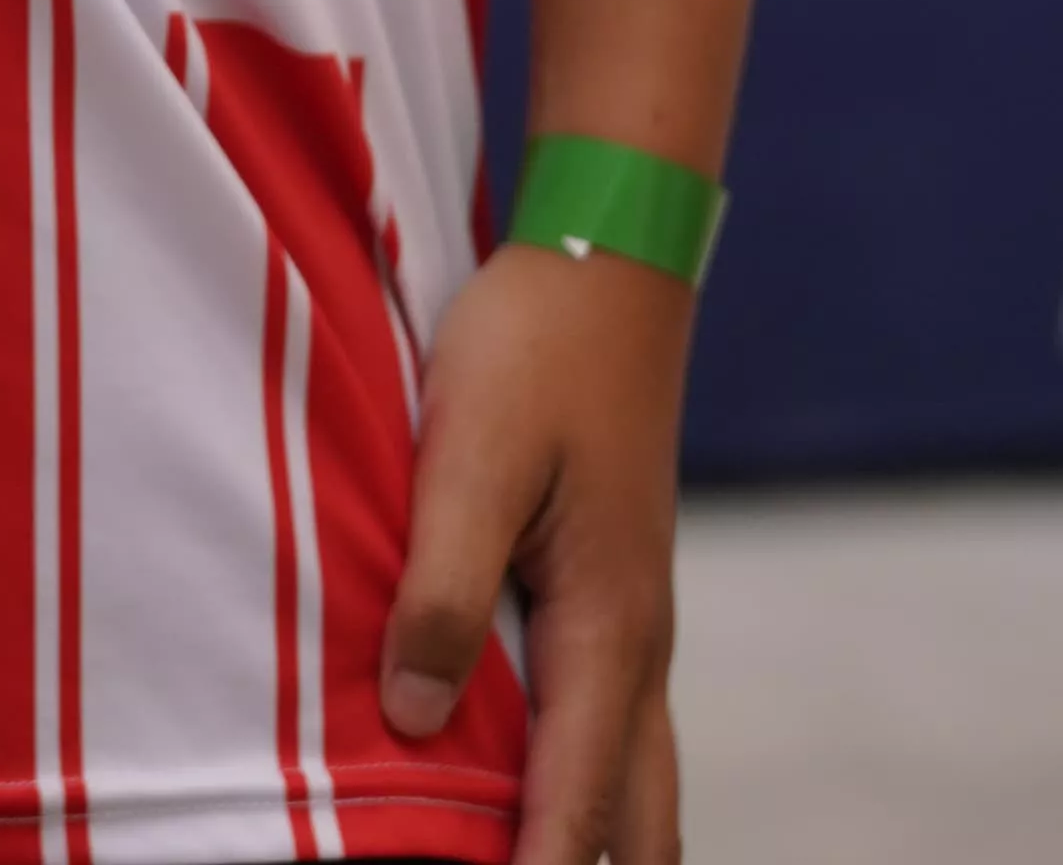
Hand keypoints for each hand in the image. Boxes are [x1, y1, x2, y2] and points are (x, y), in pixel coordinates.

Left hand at [384, 239, 690, 864]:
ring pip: (635, 774)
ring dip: (599, 838)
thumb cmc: (535, 350)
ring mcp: (632, 616)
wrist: (608, 257)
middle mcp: (636, 642)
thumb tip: (423, 723)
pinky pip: (614, 721)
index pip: (577, 802)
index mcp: (606, 627)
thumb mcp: (471, 459)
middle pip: (639, 820)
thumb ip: (445, 592)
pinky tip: (536, 784)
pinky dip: (591, 782)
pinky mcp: (612, 585)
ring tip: (535, 862)